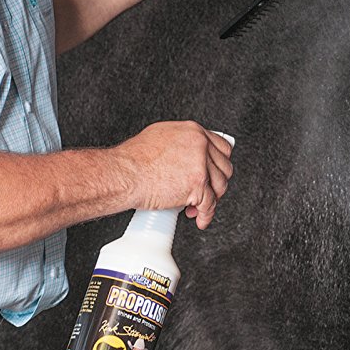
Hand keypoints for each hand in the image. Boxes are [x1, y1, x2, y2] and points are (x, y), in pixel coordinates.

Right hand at [117, 121, 233, 228]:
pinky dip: (206, 215)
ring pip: (219, 186)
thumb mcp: (161, 137)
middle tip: (206, 191)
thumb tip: (187, 152)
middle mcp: (200, 145)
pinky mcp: (197, 185)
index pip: (222, 147)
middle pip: (224, 167)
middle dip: (216, 183)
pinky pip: (209, 204)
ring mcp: (200, 165)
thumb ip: (181, 142)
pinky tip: (199, 218)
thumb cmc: (134, 159)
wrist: (124, 174)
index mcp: (193, 132)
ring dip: (211, 199)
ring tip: (197, 206)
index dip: (219, 164)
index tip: (215, 172)